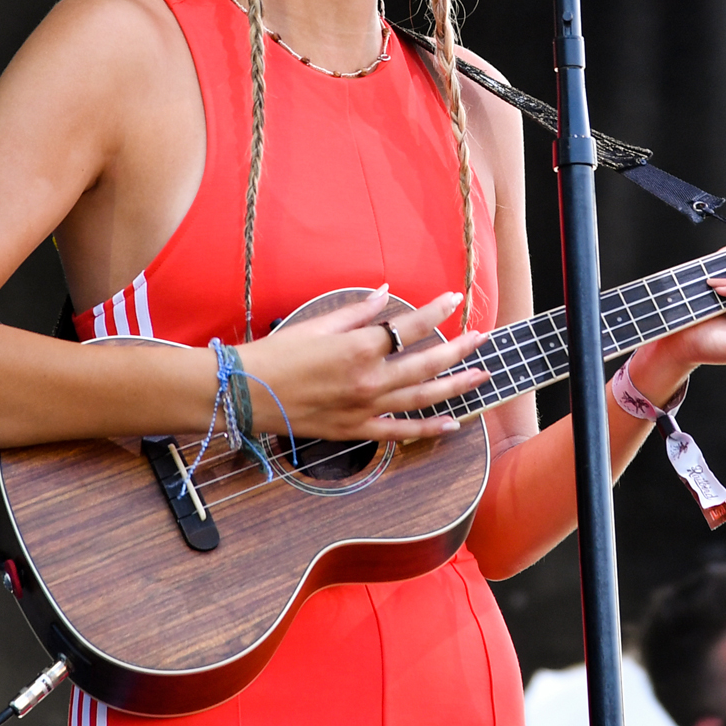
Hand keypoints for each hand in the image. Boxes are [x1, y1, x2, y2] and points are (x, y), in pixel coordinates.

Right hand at [235, 286, 489, 441]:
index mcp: (358, 349)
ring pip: (421, 399)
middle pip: (425, 364)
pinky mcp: (354, 430)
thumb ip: (358, 311)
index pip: (409, 326)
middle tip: (482, 338)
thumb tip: (386, 293)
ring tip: (480, 376)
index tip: (455, 300)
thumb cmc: (274, 354)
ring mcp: (363, 409)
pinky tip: (452, 424)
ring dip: (455, 387)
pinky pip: (400, 433)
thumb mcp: (317, 324)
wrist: (243, 394)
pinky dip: (428, 430)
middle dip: (458, 350)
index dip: (436, 311)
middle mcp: (367, 381)